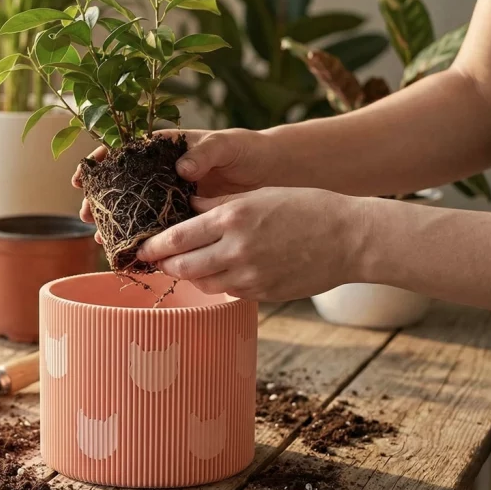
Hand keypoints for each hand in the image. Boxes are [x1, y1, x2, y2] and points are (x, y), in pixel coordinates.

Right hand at [71, 128, 273, 234]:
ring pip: (134, 210)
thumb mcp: (228, 144)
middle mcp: (162, 173)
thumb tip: (182, 167)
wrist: (271, 174)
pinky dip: (142, 241)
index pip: (125, 151)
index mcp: (167, 149)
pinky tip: (128, 253)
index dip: (101, 162)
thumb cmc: (248, 150)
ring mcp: (170, 197)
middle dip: (100, 199)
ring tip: (99, 238)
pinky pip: (158, 230)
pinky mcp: (183, 219)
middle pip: (121, 185)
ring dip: (114, 224)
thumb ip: (206, 152)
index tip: (85, 175)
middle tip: (85, 214)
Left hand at [137, 187, 370, 301]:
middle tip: (156, 261)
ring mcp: (250, 276)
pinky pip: (229, 291)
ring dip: (191, 275)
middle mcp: (236, 249)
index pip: (177, 237)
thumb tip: (189, 206)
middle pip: (182, 266)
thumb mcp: (260, 195)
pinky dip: (219, 282)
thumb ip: (220, 204)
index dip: (153, 246)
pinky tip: (222, 271)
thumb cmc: (308, 208)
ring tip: (185, 266)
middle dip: (166, 265)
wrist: (351, 239)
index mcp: (232, 218)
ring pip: (203, 283)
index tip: (139, 248)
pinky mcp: (262, 294)